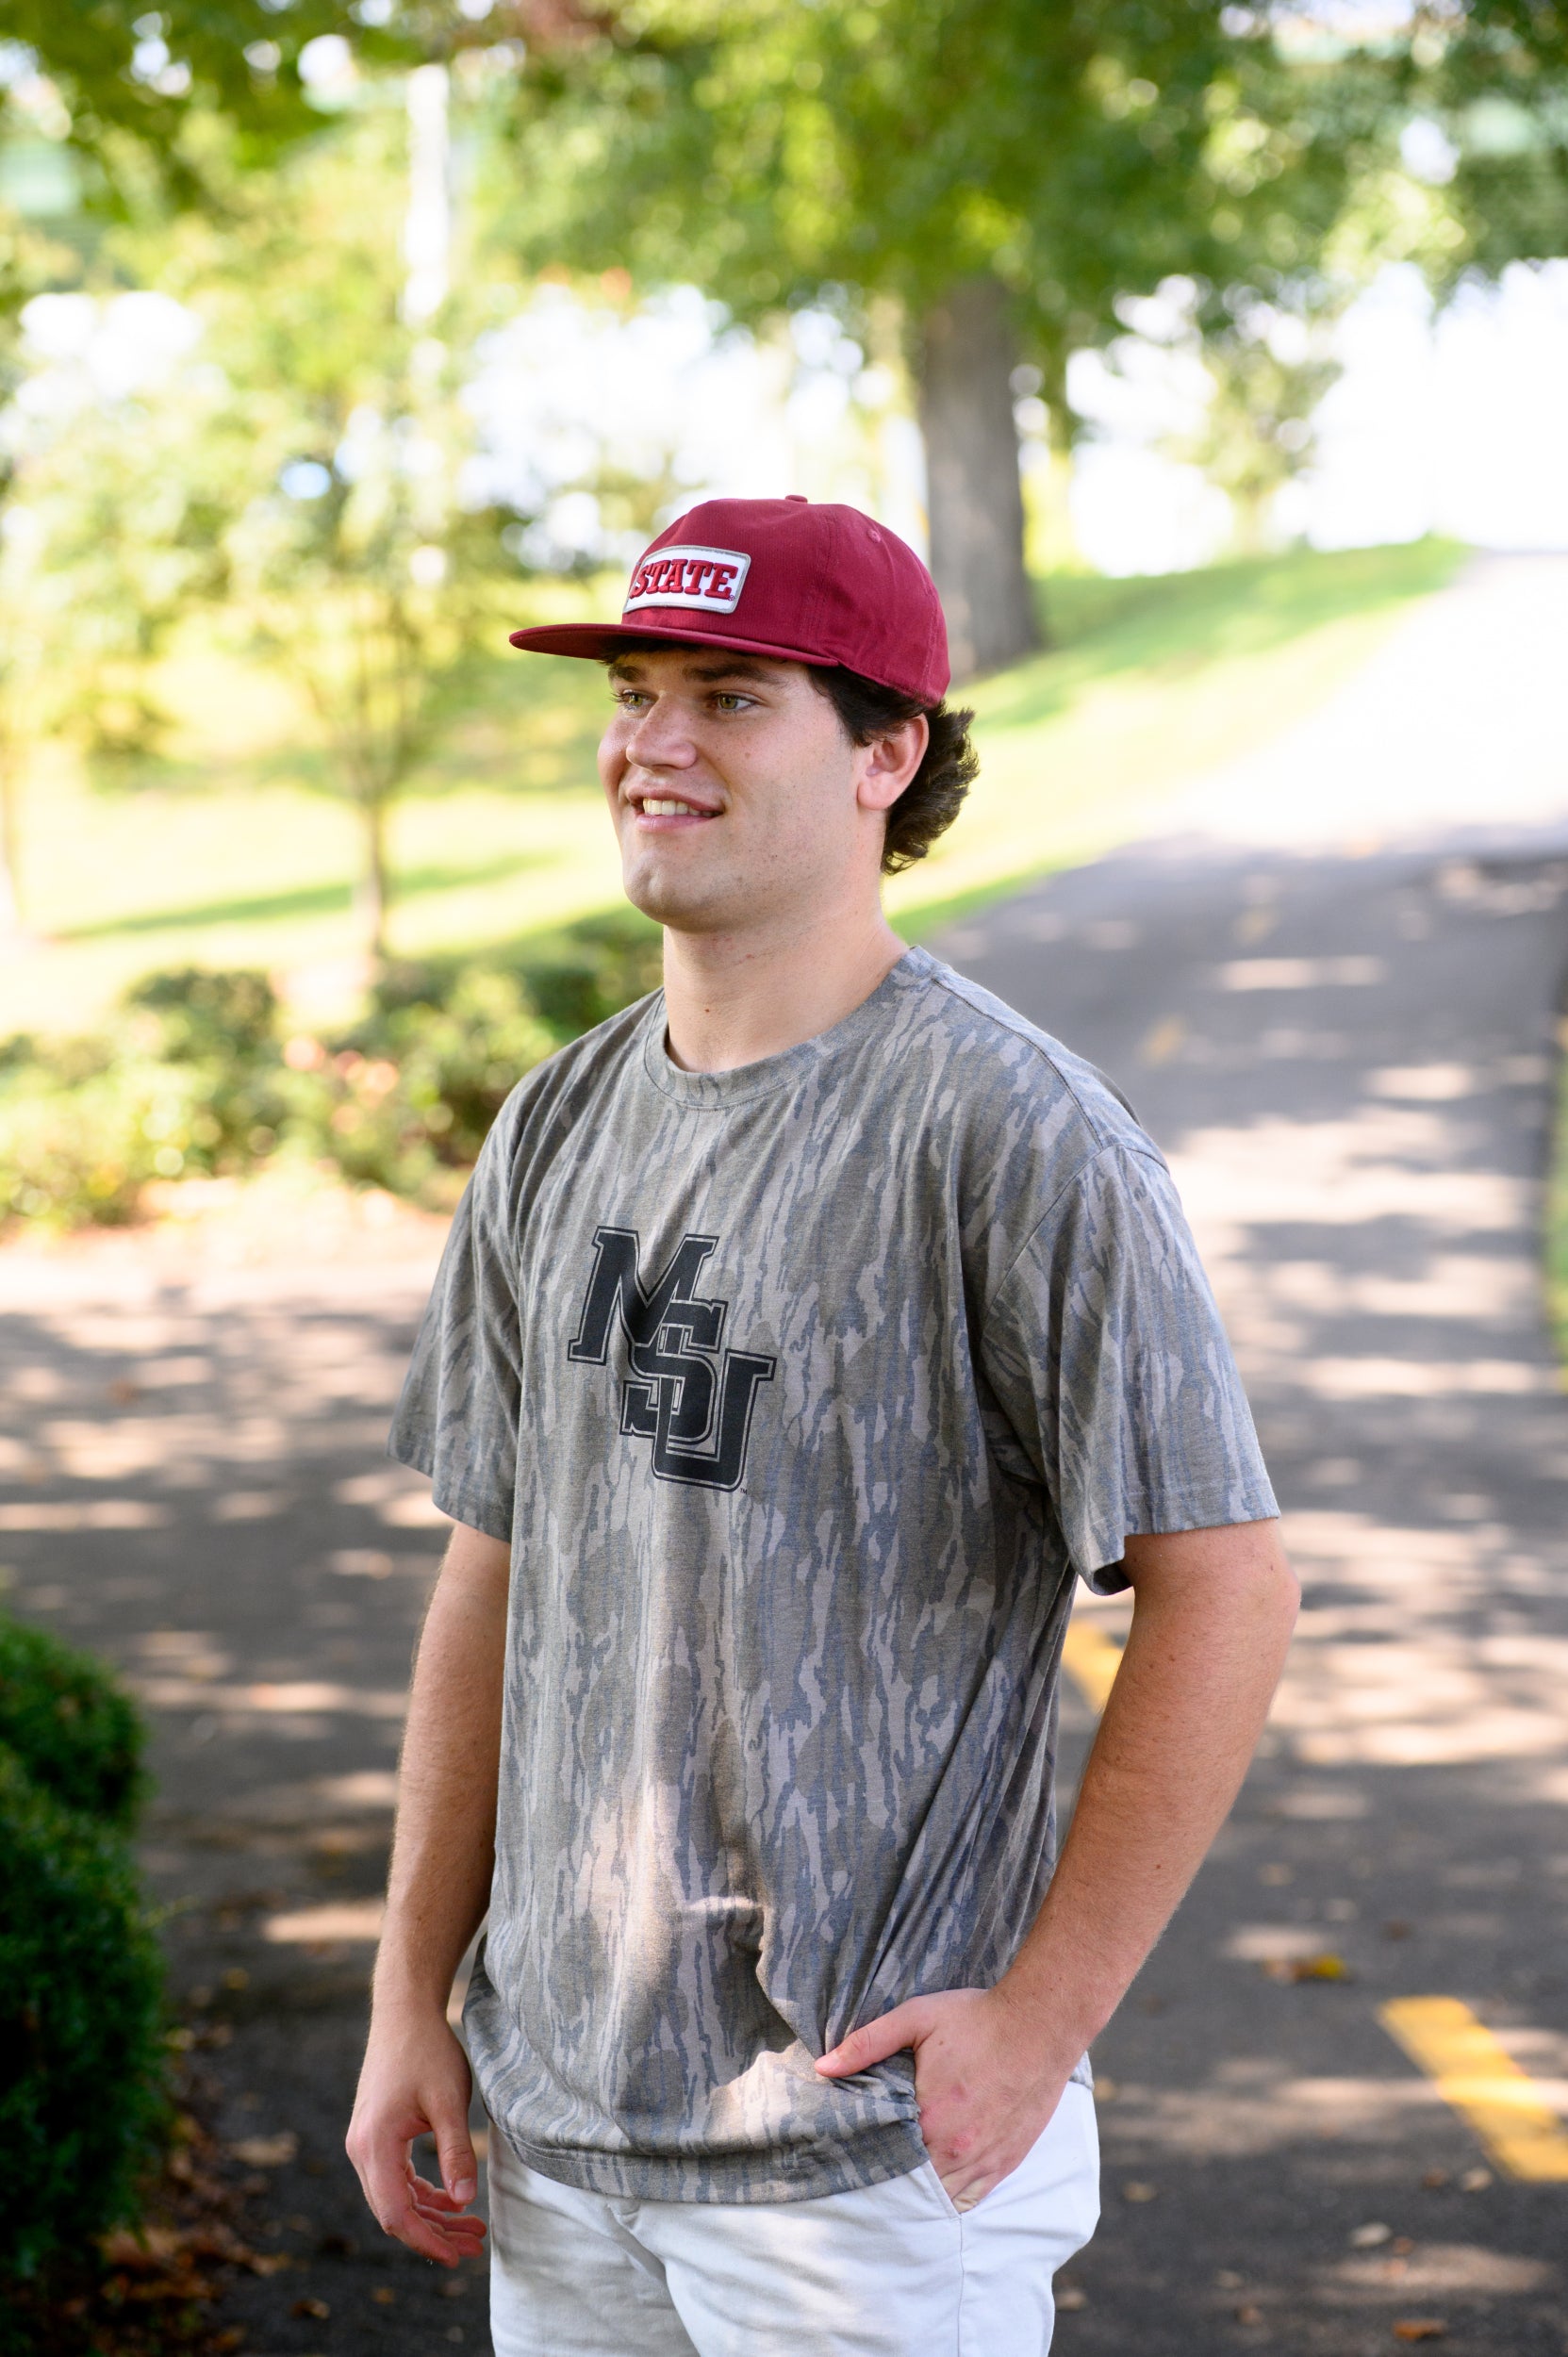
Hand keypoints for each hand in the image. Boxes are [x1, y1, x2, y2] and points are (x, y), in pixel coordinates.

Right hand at [347, 2008, 487, 2265]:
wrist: (404, 2011)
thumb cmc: (427, 2050)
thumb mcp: (450, 2100)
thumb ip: (456, 2153)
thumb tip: (465, 2202)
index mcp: (375, 2145)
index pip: (396, 2213)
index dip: (426, 2239)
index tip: (458, 2255)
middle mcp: (361, 2150)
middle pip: (393, 2212)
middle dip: (434, 2233)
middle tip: (475, 2246)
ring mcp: (365, 2143)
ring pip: (395, 2198)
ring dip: (431, 2216)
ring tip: (472, 2228)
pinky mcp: (375, 2135)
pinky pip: (396, 2179)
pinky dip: (423, 2194)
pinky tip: (453, 2199)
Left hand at [815, 1986, 1068, 2211]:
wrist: (1039, 2024)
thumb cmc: (976, 2019)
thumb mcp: (916, 2018)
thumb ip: (867, 2044)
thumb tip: (823, 2067)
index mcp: (928, 2116)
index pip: (883, 2155)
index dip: (867, 2155)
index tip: (851, 2152)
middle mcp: (955, 2147)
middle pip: (910, 2181)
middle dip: (891, 2177)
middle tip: (872, 2171)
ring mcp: (983, 2159)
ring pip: (940, 2197)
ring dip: (920, 2191)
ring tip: (900, 2181)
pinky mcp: (1006, 2162)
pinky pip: (971, 2198)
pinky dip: (951, 2197)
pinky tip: (936, 2186)